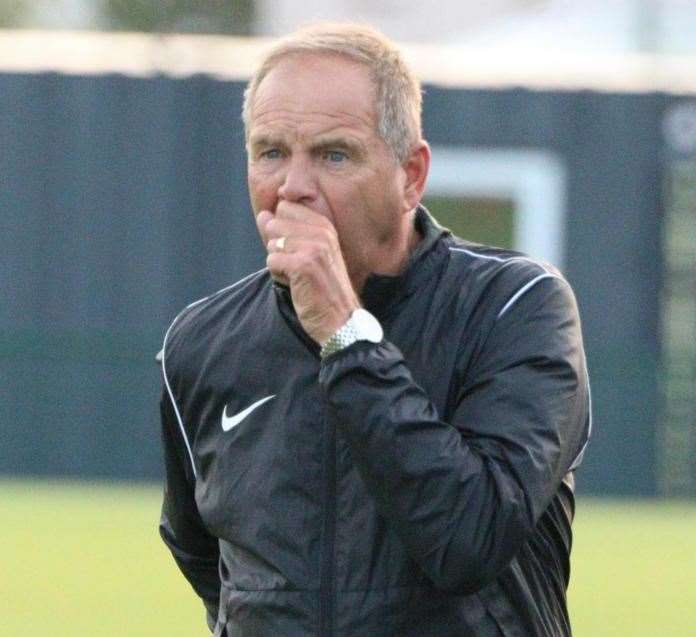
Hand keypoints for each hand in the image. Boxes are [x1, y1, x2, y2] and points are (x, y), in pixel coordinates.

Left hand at [256, 202, 359, 344]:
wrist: (340, 319)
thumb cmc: (322, 288)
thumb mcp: (308, 253)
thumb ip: (285, 231)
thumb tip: (263, 215)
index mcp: (325, 225)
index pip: (285, 208)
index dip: (282, 231)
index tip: (298, 251)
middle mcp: (322, 232)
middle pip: (275, 224)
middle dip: (278, 247)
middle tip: (297, 266)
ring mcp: (314, 247)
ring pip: (272, 243)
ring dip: (279, 263)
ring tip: (298, 276)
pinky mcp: (303, 265)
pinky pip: (271, 260)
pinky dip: (278, 275)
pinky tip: (296, 284)